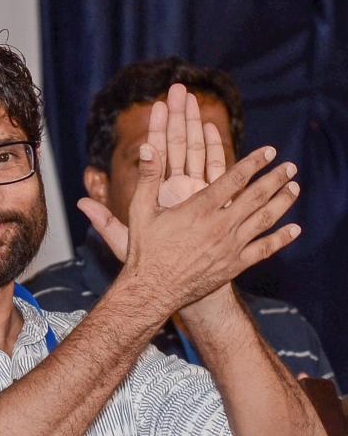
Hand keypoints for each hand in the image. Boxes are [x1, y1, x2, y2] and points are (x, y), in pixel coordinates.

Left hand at [80, 84, 227, 260]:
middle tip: (178, 88)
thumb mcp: (126, 240)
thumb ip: (106, 221)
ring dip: (195, 124)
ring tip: (193, 99)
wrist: (186, 279)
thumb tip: (81, 203)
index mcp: (156, 192)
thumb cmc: (154, 261)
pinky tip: (210, 128)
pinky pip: (215, 169)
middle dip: (178, 116)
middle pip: (178, 145)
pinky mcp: (216, 199)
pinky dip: (213, 148)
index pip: (155, 153)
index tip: (156, 105)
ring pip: (196, 151)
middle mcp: (176, 187)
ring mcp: (197, 190)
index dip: (156, 129)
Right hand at [106, 141, 300, 316]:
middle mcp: (220, 225)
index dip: (253, 163)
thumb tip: (146, 145)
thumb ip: (148, 176)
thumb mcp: (140, 209)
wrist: (152, 290)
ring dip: (283, 201)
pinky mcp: (234, 265)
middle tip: (290, 166)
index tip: (269, 151)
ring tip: (294, 188)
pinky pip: (264, 249)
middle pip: (256, 196)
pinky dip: (281, 238)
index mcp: (199, 209)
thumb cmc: (145, 248)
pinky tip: (294, 229)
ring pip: (264, 219)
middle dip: (275, 178)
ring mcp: (230, 246)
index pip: (234, 179)